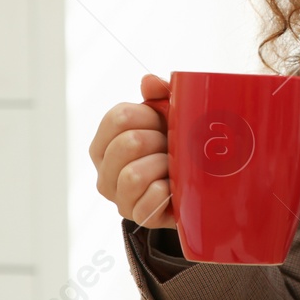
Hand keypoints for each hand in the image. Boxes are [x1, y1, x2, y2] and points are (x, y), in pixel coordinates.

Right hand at [89, 73, 174, 229]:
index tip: (163, 121)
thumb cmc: (175, 146)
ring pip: (134, 175)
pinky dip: (167, 191)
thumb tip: (148, 81)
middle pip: (128, 143)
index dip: (148, 115)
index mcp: (104, 144)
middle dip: (158, 140)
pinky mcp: (139, 218)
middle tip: (171, 146)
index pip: (117, 117)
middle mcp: (104, 173)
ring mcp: (120, 198)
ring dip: (163, 166)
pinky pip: (150, 201)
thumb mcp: (170, 116)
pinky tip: (175, 187)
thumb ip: (159, 94)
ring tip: (174, 166)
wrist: (195, 188)